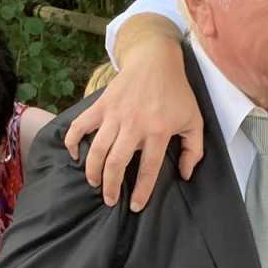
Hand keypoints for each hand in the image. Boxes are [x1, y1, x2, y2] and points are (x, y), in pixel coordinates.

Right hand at [63, 27, 203, 210]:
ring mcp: (115, 114)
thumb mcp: (194, 120)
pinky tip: (74, 154)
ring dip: (93, 171)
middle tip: (109, 199)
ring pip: (97, 149)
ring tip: (95, 183)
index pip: (148, 169)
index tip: (135, 207)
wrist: (155, 60)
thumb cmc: (177, 93)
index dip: (141, 191)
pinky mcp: (101, 105)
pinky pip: (80, 125)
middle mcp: (134, 125)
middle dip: (110, 187)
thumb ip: (194, 150)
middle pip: (116, 163)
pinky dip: (73, 140)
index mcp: (158, 131)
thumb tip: (185, 174)